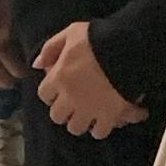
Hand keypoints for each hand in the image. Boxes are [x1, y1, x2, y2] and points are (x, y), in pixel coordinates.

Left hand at [37, 23, 146, 138]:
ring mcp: (89, 109)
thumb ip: (50, 48)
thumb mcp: (70, 33)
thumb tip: (36, 65)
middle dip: (64, 111)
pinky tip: (105, 119)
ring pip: (76, 128)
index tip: (58, 89)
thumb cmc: (98, 38)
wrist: (129, 48)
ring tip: (88, 114)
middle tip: (73, 104)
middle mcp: (70, 97)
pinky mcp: (109, 116)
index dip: (51, 93)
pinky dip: (101, 128)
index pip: (44, 95)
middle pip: (57, 116)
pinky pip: (99, 132)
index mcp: (59, 78)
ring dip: (80, 122)